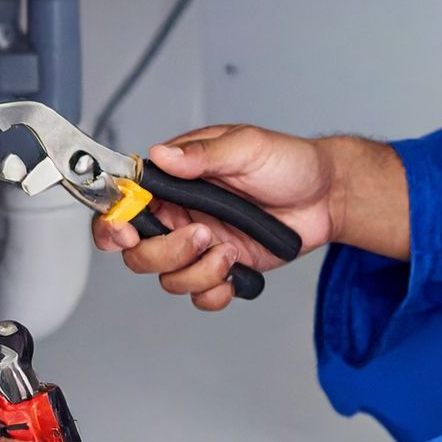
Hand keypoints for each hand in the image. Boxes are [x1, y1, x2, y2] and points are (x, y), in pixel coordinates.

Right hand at [93, 124, 338, 311]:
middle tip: (201, 235)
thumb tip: (162, 155)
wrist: (327, 195)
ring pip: (168, 277)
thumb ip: (203, 154)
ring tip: (229, 250)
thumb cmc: (288, 162)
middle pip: (138, 251)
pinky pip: (200, 295)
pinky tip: (234, 271)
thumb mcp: (247, 146)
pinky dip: (214, 291)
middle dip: (165, 252)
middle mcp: (181, 214)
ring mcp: (201, 244)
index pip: (126, 203)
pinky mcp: (222, 267)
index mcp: (176, 180)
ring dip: (197, 271)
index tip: (126, 231)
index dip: (114, 222)